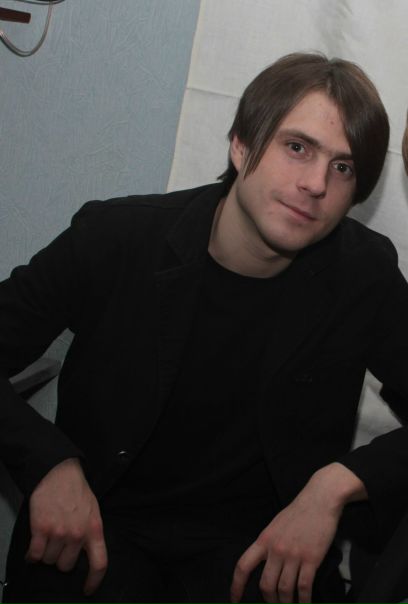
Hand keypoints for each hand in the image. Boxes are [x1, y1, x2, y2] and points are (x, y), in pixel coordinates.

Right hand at [26, 457, 107, 594]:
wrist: (58, 473)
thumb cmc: (76, 490)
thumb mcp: (93, 511)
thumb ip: (91, 532)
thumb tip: (88, 553)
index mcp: (94, 528)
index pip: (99, 562)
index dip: (94, 580)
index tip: (88, 588)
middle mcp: (78, 533)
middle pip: (67, 565)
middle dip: (61, 558)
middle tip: (60, 544)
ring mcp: (59, 532)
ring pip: (49, 560)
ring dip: (47, 553)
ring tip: (49, 537)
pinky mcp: (41, 529)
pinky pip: (36, 554)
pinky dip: (33, 554)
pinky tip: (35, 545)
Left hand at [230, 463, 366, 603]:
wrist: (319, 500)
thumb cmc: (298, 512)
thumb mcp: (275, 525)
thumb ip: (269, 544)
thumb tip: (265, 564)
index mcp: (264, 539)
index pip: (243, 566)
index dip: (236, 586)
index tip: (235, 600)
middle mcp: (276, 549)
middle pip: (265, 585)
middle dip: (269, 601)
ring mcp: (294, 554)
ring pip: (284, 590)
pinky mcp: (312, 558)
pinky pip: (304, 587)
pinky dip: (304, 601)